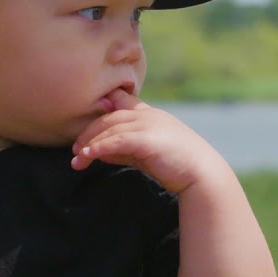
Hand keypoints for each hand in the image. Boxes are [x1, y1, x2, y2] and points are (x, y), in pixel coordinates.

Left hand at [71, 89, 227, 192]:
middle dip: (88, 132)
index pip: (124, 102)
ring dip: (89, 143)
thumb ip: (123, 150)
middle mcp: (149, 115)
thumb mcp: (146, 155)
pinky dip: (97, 148)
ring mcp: (148, 124)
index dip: (105, 106)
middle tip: (75, 149)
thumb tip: (97, 151)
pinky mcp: (145, 139)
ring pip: (109, 128)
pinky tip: (86, 157)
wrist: (202, 174)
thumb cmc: (177, 166)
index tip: (90, 119)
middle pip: (109, 117)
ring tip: (77, 158)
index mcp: (152, 114)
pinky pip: (115, 141)